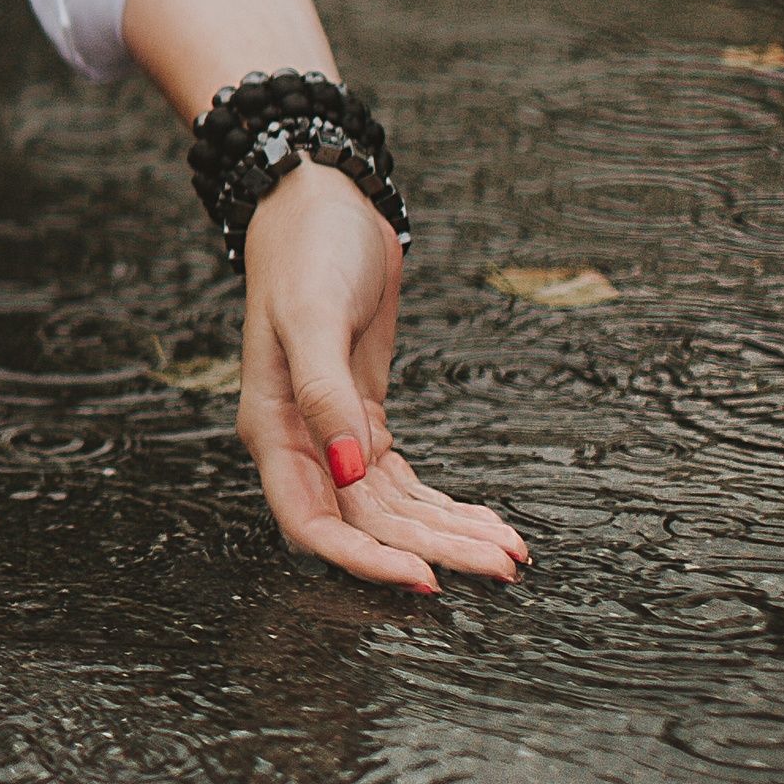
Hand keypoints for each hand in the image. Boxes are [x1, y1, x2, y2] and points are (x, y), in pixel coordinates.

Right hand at [236, 162, 528, 589]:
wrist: (321, 203)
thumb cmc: (306, 250)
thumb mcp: (312, 314)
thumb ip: (323, 394)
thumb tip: (345, 470)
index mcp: (273, 426)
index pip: (312, 520)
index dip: (362, 559)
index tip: (423, 580)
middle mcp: (302, 442)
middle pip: (368, 523)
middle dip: (435, 549)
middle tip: (501, 567)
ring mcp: (334, 433)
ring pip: (394, 509)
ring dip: (451, 533)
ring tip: (510, 554)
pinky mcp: (365, 417)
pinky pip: (405, 482)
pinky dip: (446, 505)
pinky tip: (486, 521)